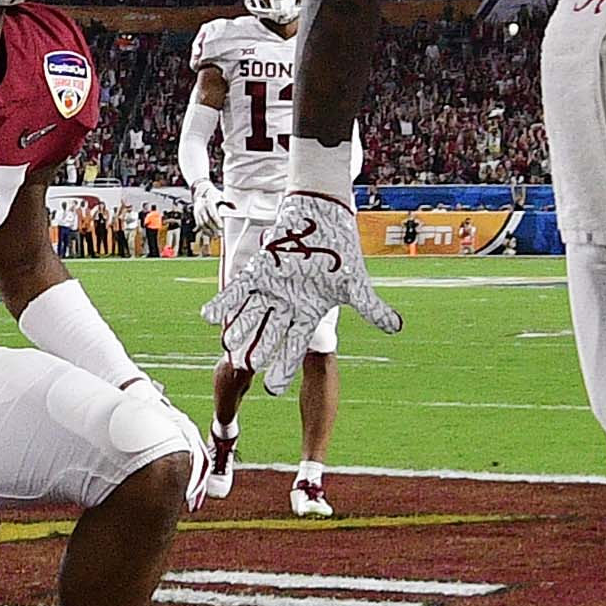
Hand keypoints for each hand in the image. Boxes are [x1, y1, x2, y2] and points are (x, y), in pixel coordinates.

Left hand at [213, 185, 396, 375]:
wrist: (322, 215)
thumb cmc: (340, 249)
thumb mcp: (355, 282)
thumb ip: (371, 308)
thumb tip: (397, 328)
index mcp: (308, 313)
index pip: (295, 346)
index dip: (283, 368)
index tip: (273, 390)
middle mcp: (287, 306)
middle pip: (270, 335)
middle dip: (258, 351)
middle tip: (246, 368)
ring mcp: (270, 290)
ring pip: (251, 316)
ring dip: (239, 330)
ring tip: (227, 346)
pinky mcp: (257, 272)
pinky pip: (236, 292)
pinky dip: (224, 303)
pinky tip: (209, 316)